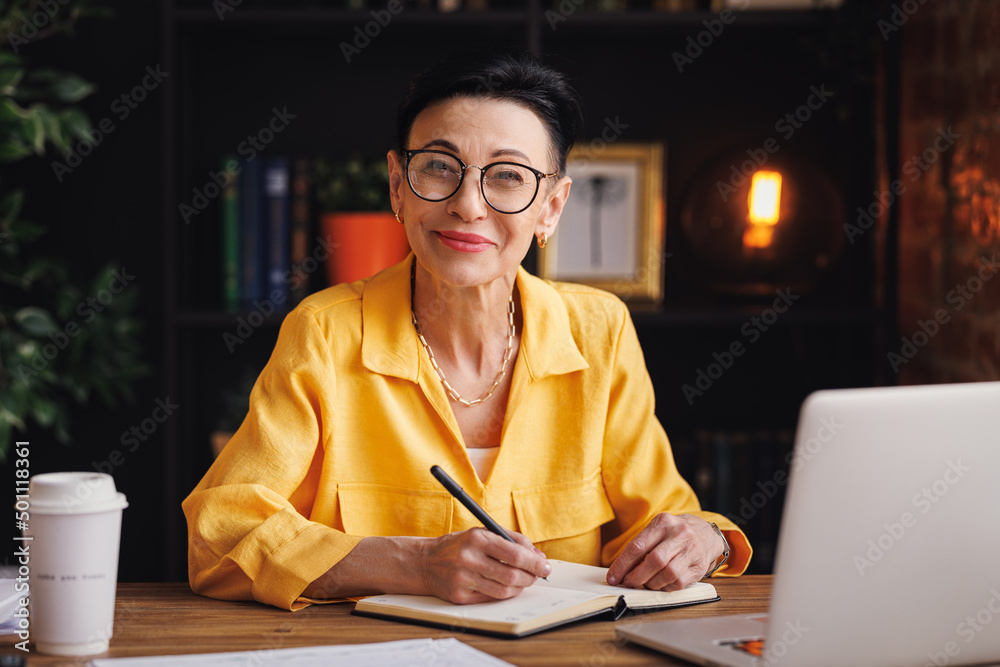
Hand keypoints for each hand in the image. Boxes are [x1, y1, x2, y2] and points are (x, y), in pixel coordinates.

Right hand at [417, 528, 550, 603]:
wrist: (426, 562)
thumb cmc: (459, 546)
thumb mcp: (482, 533)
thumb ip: (511, 540)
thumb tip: (537, 556)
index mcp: (476, 538)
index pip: (514, 553)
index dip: (534, 562)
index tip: (545, 565)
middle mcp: (468, 558)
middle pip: (511, 574)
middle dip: (531, 576)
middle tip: (538, 575)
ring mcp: (463, 579)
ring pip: (504, 589)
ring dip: (520, 586)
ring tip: (524, 580)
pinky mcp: (460, 596)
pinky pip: (491, 598)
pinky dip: (505, 593)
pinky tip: (508, 586)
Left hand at [606, 514, 723, 591]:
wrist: (705, 533)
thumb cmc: (673, 534)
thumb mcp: (657, 531)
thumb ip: (641, 547)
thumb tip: (620, 571)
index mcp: (663, 523)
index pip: (638, 546)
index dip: (622, 565)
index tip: (612, 577)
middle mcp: (680, 534)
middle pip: (654, 560)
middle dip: (636, 576)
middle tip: (628, 582)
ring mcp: (692, 550)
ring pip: (667, 573)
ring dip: (651, 583)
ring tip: (645, 583)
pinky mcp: (700, 566)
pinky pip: (679, 583)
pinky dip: (665, 587)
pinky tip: (661, 584)